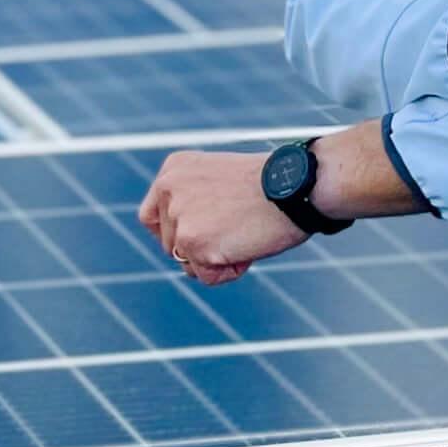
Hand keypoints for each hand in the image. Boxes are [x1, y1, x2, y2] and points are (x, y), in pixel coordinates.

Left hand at [138, 151, 308, 285]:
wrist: (295, 185)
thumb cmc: (272, 185)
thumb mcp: (220, 181)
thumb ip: (195, 202)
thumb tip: (182, 242)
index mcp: (173, 170)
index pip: (151, 216)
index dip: (169, 236)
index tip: (188, 244)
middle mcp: (168, 189)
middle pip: (168, 244)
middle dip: (200, 249)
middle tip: (237, 232)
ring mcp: (178, 216)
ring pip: (187, 262)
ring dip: (216, 260)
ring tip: (244, 236)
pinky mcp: (191, 241)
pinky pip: (206, 276)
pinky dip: (229, 271)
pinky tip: (248, 247)